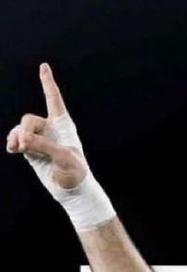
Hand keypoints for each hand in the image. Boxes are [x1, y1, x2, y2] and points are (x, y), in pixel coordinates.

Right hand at [7, 63, 87, 190]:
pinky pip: (17, 140)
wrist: (72, 190)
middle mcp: (50, 129)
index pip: (54, 99)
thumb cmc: (75, 172)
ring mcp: (39, 139)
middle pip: (29, 120)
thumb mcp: (63, 157)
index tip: (44, 66)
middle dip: (25, 131)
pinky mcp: (31, 150)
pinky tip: (12, 149)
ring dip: (17, 138)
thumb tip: (23, 139)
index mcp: (63, 125)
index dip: (48, 83)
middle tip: (26, 145)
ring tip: (17, 149)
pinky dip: (13, 143)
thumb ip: (43, 145)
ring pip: (20, 130)